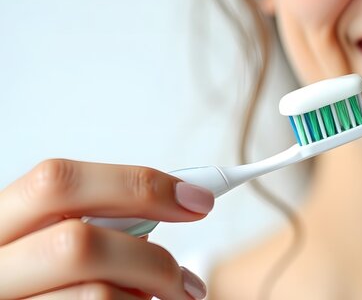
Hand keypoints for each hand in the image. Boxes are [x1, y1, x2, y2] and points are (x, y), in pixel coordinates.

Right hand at [0, 159, 213, 298]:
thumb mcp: (56, 236)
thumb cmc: (53, 278)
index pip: (57, 183)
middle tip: (190, 281)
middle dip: (150, 259)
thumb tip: (175, 201)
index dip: (136, 185)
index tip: (197, 199)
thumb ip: (98, 219)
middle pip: (75, 245)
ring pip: (96, 294)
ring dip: (147, 298)